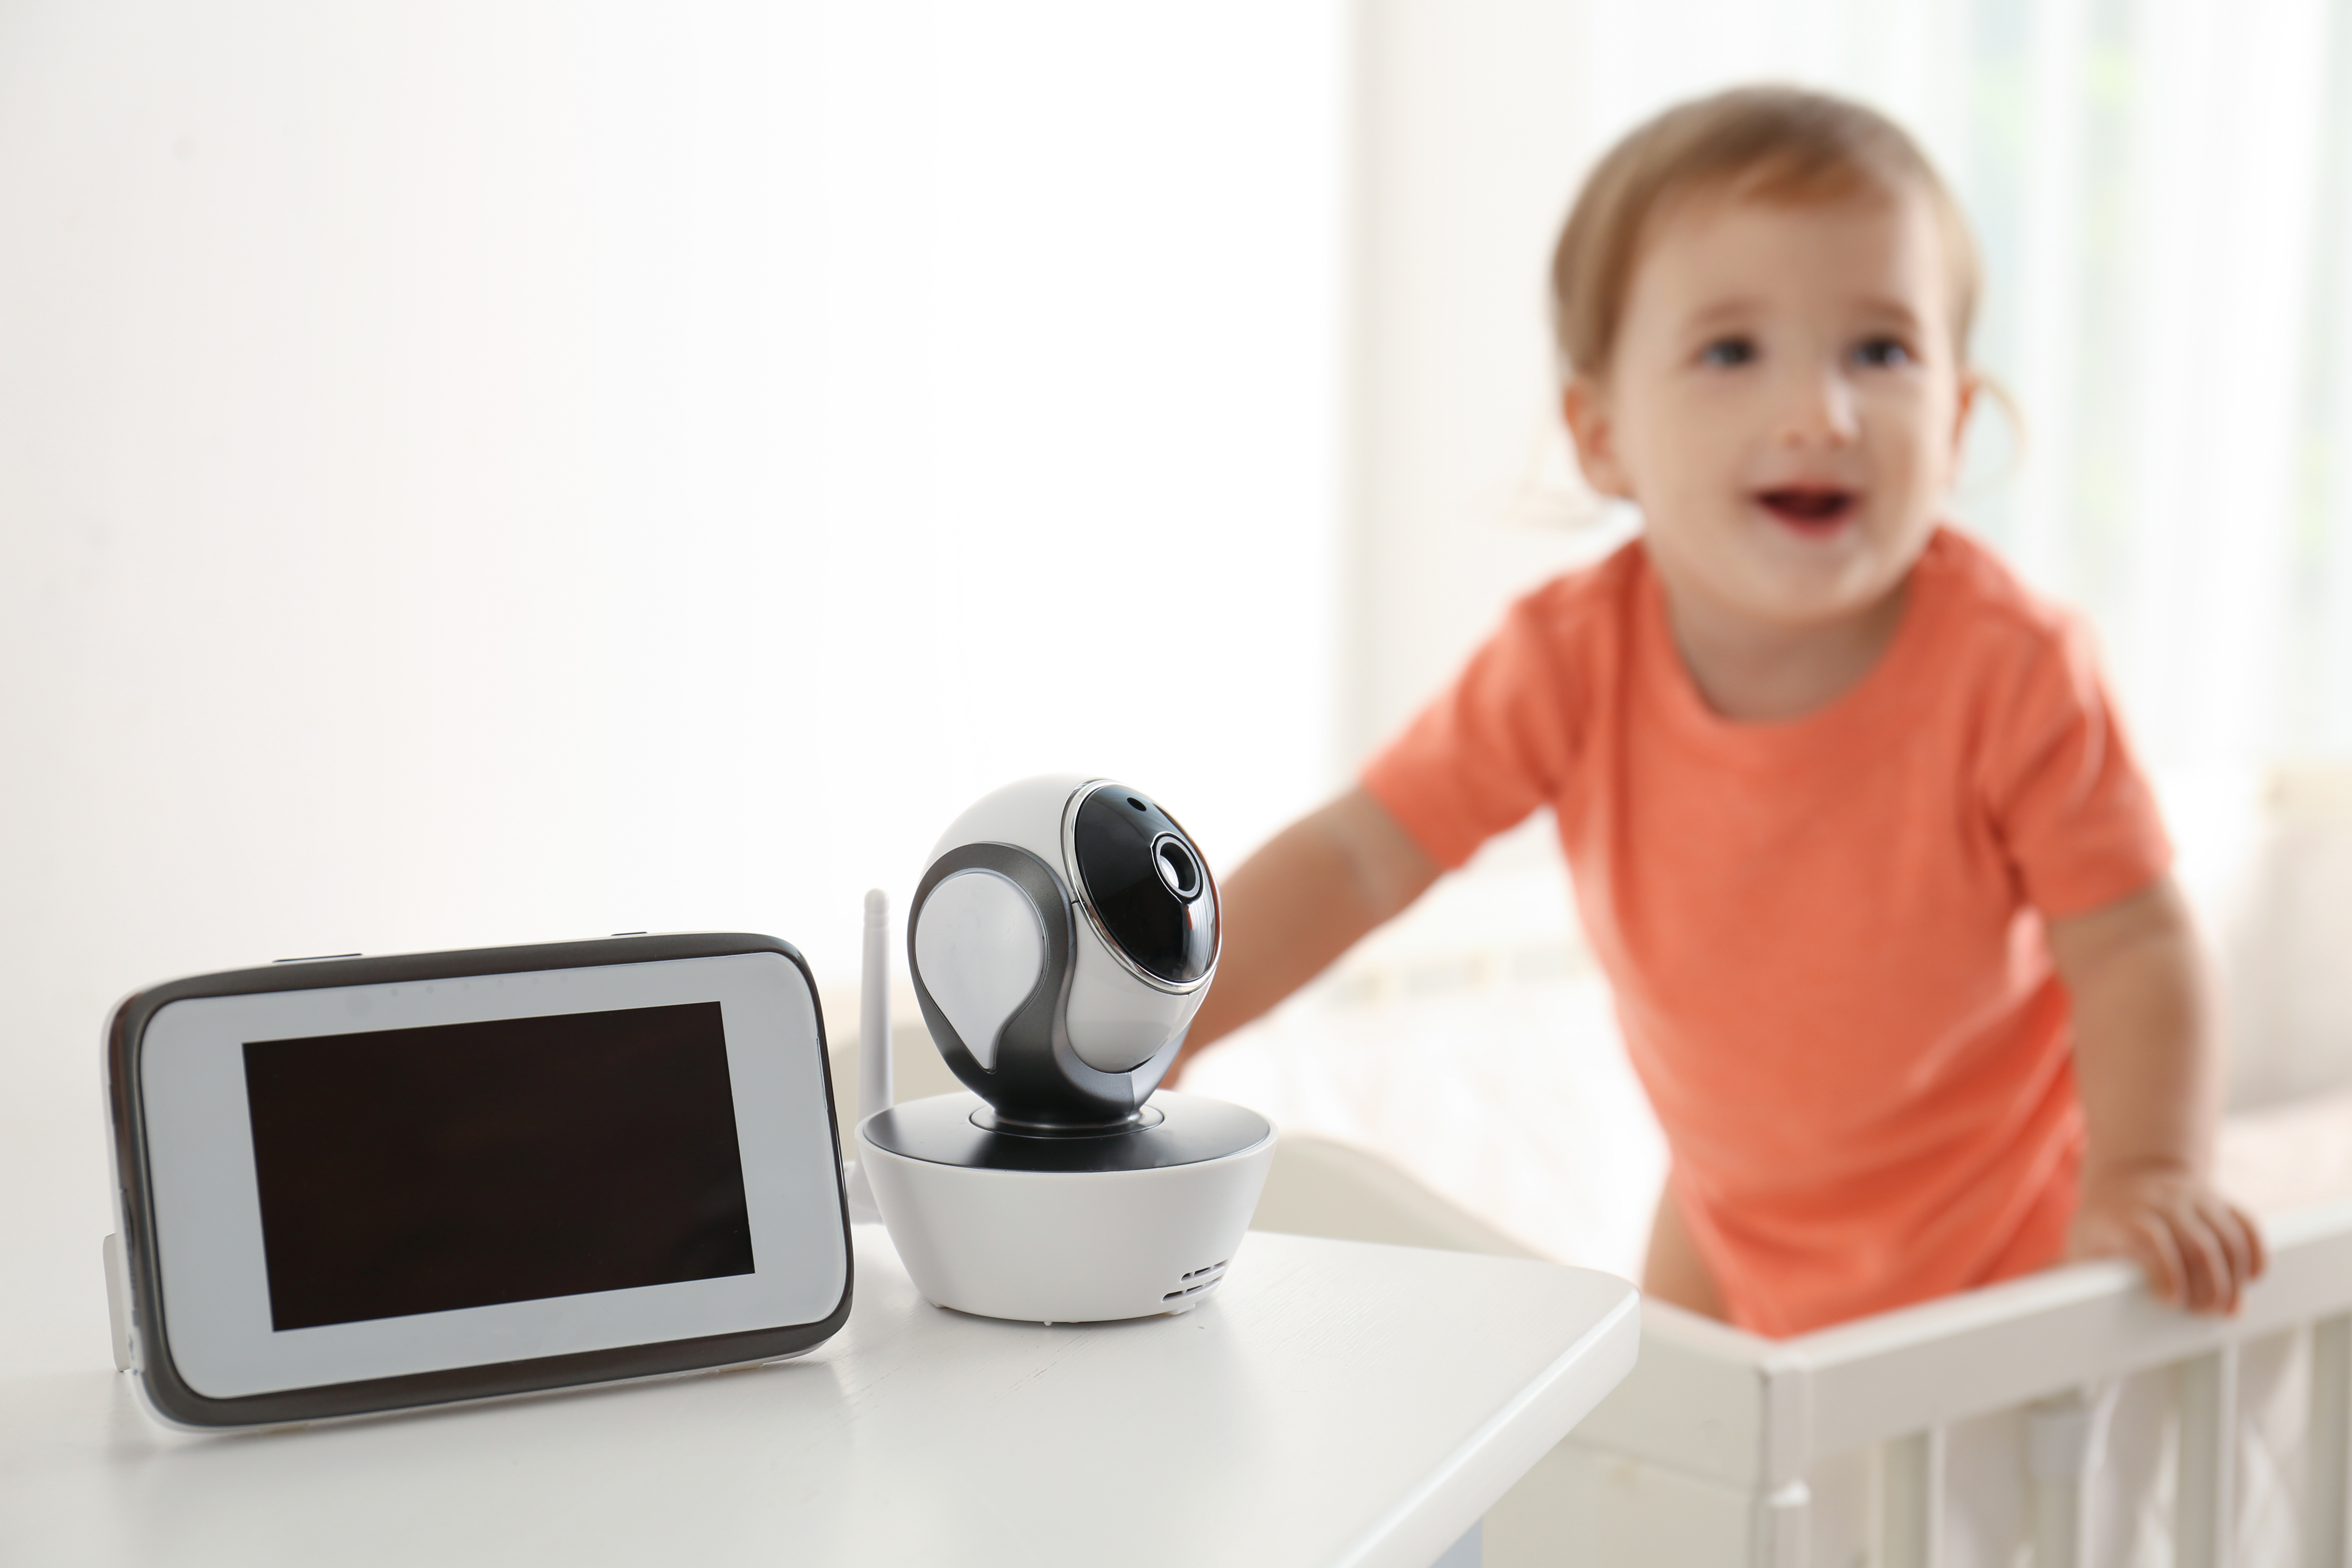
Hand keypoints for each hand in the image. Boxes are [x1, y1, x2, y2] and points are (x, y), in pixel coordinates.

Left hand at [2070, 1165, 2265, 1313]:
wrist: (2130, 1178)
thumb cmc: (2104, 1224)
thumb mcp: (2084, 1246)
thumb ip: (2085, 1278)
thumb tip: (2078, 1321)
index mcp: (2125, 1214)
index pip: (2150, 1237)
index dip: (2166, 1271)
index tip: (2172, 1302)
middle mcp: (2162, 1202)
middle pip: (2199, 1246)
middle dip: (2208, 1287)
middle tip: (2204, 1313)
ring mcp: (2195, 1199)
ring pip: (2229, 1240)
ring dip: (2235, 1279)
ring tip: (2229, 1308)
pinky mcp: (2220, 1203)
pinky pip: (2248, 1227)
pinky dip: (2256, 1255)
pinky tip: (2251, 1279)